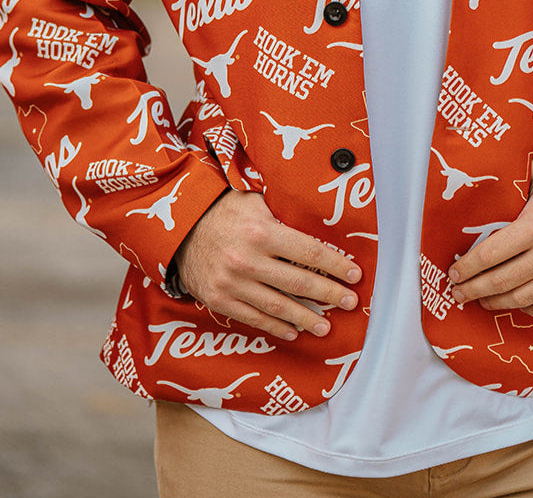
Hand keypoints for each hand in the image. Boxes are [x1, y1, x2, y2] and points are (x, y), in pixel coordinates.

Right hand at [174, 190, 361, 341]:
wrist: (178, 228)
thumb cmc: (224, 210)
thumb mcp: (253, 201)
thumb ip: (282, 215)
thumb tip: (318, 225)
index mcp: (261, 232)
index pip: (309, 252)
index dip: (335, 265)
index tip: (354, 274)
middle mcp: (247, 260)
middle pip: (298, 282)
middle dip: (329, 294)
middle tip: (350, 303)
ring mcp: (232, 284)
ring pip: (278, 307)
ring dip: (306, 318)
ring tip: (326, 326)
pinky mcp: (219, 300)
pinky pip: (254, 318)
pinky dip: (276, 327)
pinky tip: (294, 331)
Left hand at [447, 160, 532, 317]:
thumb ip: (519, 174)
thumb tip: (491, 157)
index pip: (490, 254)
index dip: (467, 267)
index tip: (453, 272)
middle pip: (500, 282)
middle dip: (472, 289)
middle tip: (457, 292)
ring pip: (518, 300)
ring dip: (493, 303)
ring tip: (479, 299)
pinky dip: (524, 309)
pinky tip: (512, 302)